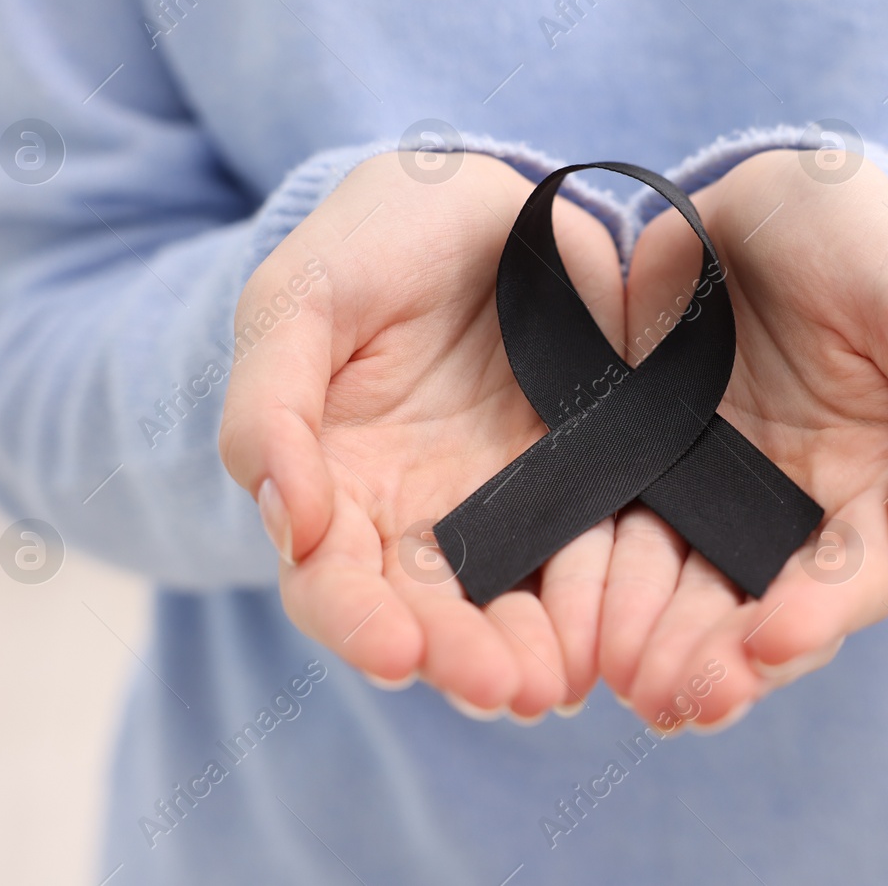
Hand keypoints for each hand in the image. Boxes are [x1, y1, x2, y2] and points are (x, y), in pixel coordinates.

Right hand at [220, 152, 624, 719]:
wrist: (478, 197)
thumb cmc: (368, 245)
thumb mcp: (297, 303)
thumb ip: (271, 406)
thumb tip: (285, 522)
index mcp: (333, 486)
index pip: (332, 584)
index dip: (358, 624)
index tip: (397, 652)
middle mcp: (418, 517)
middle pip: (429, 617)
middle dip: (461, 661)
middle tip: (505, 690)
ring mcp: (504, 506)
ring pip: (512, 605)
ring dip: (532, 653)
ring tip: (558, 684)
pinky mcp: (583, 481)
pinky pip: (592, 552)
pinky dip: (599, 601)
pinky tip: (616, 631)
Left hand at [599, 148, 887, 731]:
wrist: (764, 189)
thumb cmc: (863, 241)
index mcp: (881, 486)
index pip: (857, 577)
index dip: (820, 616)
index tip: (771, 641)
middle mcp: (797, 510)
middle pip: (766, 610)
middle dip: (726, 660)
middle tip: (679, 698)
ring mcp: (716, 493)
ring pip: (689, 593)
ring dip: (661, 645)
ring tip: (625, 684)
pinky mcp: (642, 468)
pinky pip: (621, 540)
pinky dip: (603, 589)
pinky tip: (577, 628)